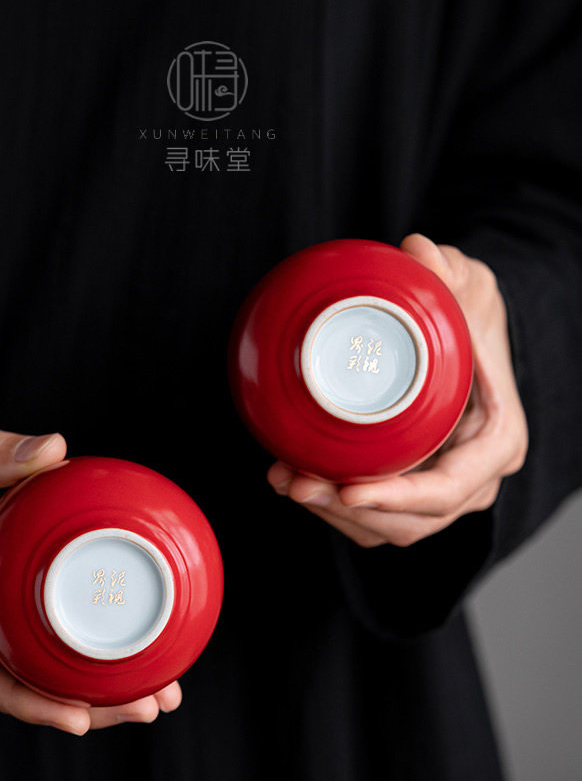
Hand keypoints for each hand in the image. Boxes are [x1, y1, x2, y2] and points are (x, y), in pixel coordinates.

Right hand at [0, 409, 181, 733]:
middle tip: (147, 705)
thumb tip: (52, 449)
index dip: (22, 699)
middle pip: (7, 680)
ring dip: (86, 684)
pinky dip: (72, 649)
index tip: (78, 718)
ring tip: (156, 692)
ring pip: (22, 666)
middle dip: (77, 702)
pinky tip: (126, 651)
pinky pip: (27, 637)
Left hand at [267, 233, 528, 547]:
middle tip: (296, 484)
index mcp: (496, 443)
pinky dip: (330, 505)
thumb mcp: (468, 285)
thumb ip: (447, 271)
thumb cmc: (469, 315)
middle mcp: (472, 478)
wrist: (461, 332)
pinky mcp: (407, 488)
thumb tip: (416, 251)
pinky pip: (370, 516)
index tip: (347, 489)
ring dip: (330, 515)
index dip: (397, 498)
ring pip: (384, 529)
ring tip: (284, 480)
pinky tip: (291, 476)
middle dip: (348, 513)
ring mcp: (439, 488)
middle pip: (409, 523)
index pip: (447, 489)